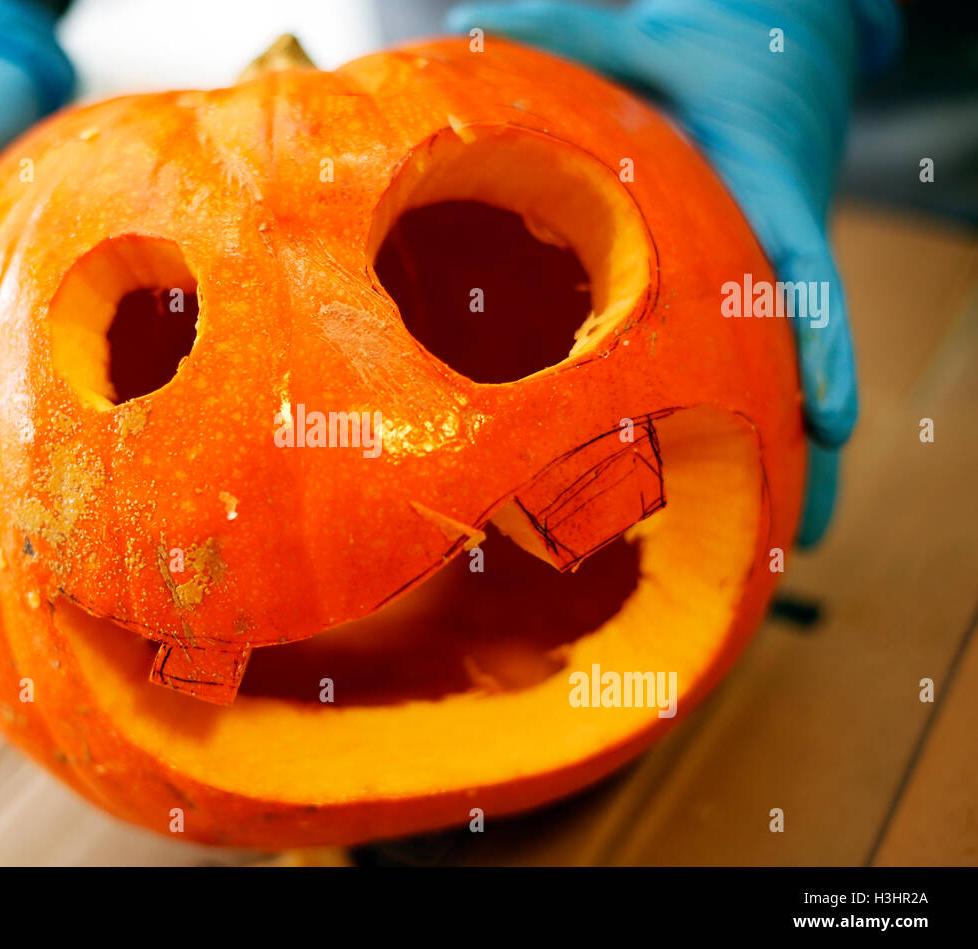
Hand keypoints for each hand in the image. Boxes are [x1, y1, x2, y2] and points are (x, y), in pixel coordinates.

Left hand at [445, 0, 900, 544]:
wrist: (771, 36)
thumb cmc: (707, 36)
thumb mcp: (648, 33)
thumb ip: (572, 34)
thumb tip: (467, 22)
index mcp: (758, 182)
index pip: (793, 267)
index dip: (815, 346)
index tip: (826, 422)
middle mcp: (760, 241)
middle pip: (794, 351)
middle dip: (800, 446)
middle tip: (802, 538)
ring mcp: (749, 271)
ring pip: (770, 368)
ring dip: (776, 457)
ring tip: (775, 549)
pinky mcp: (730, 284)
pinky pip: (738, 356)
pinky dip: (737, 418)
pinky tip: (711, 486)